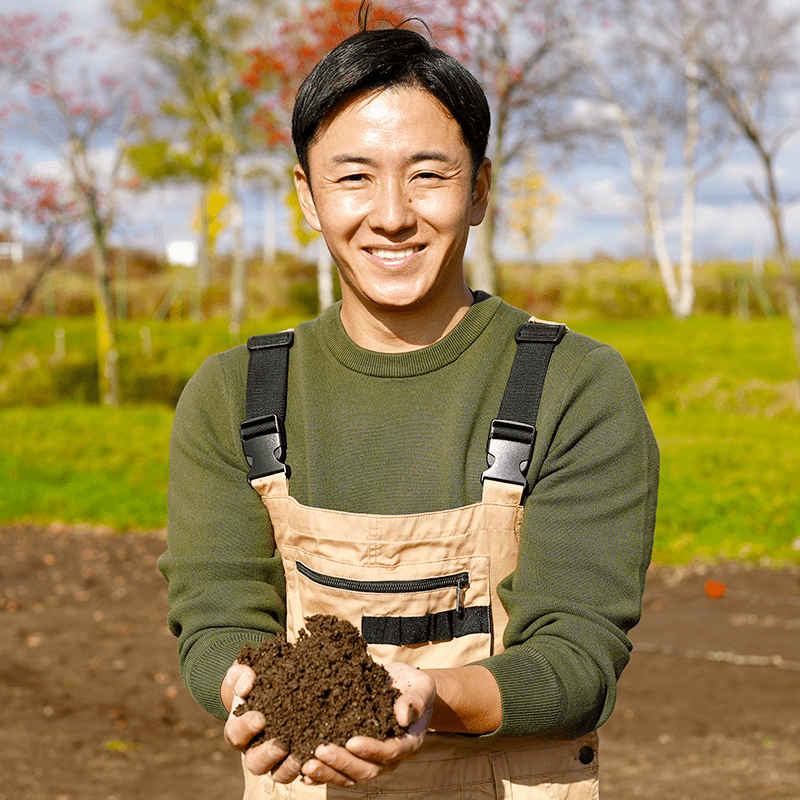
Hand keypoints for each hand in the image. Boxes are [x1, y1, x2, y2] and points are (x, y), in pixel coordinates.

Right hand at [221, 661, 304, 781]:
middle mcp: (255, 747)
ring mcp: (277, 757)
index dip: (246, 728)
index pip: (236, 734)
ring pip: (278, 773)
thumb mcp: (245, 673)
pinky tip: (318, 757)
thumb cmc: (255, 679)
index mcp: (239, 728)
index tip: (260, 718)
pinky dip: (309, 768)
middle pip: (255, 762)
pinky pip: (301, 771)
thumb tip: (246, 686)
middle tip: (281, 744)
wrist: (272, 683)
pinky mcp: (297, 756)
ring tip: (300, 757)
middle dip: (267, 755)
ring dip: (288, 768)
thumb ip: (241, 676)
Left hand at [299, 662, 435, 787]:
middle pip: (366, 769)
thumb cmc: (413, 686)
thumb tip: (403, 716)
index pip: (390, 752)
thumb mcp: (421, 687)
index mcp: (408, 743)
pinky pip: (339, 772)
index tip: (352, 742)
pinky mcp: (355, 756)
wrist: (403, 686)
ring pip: (350, 776)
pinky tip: (305, 772)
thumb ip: (414, 700)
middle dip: (343, 763)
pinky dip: (323, 775)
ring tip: (308, 764)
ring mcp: (371, 760)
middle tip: (321, 750)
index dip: (371, 749)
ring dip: (328, 772)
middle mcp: (389, 758)